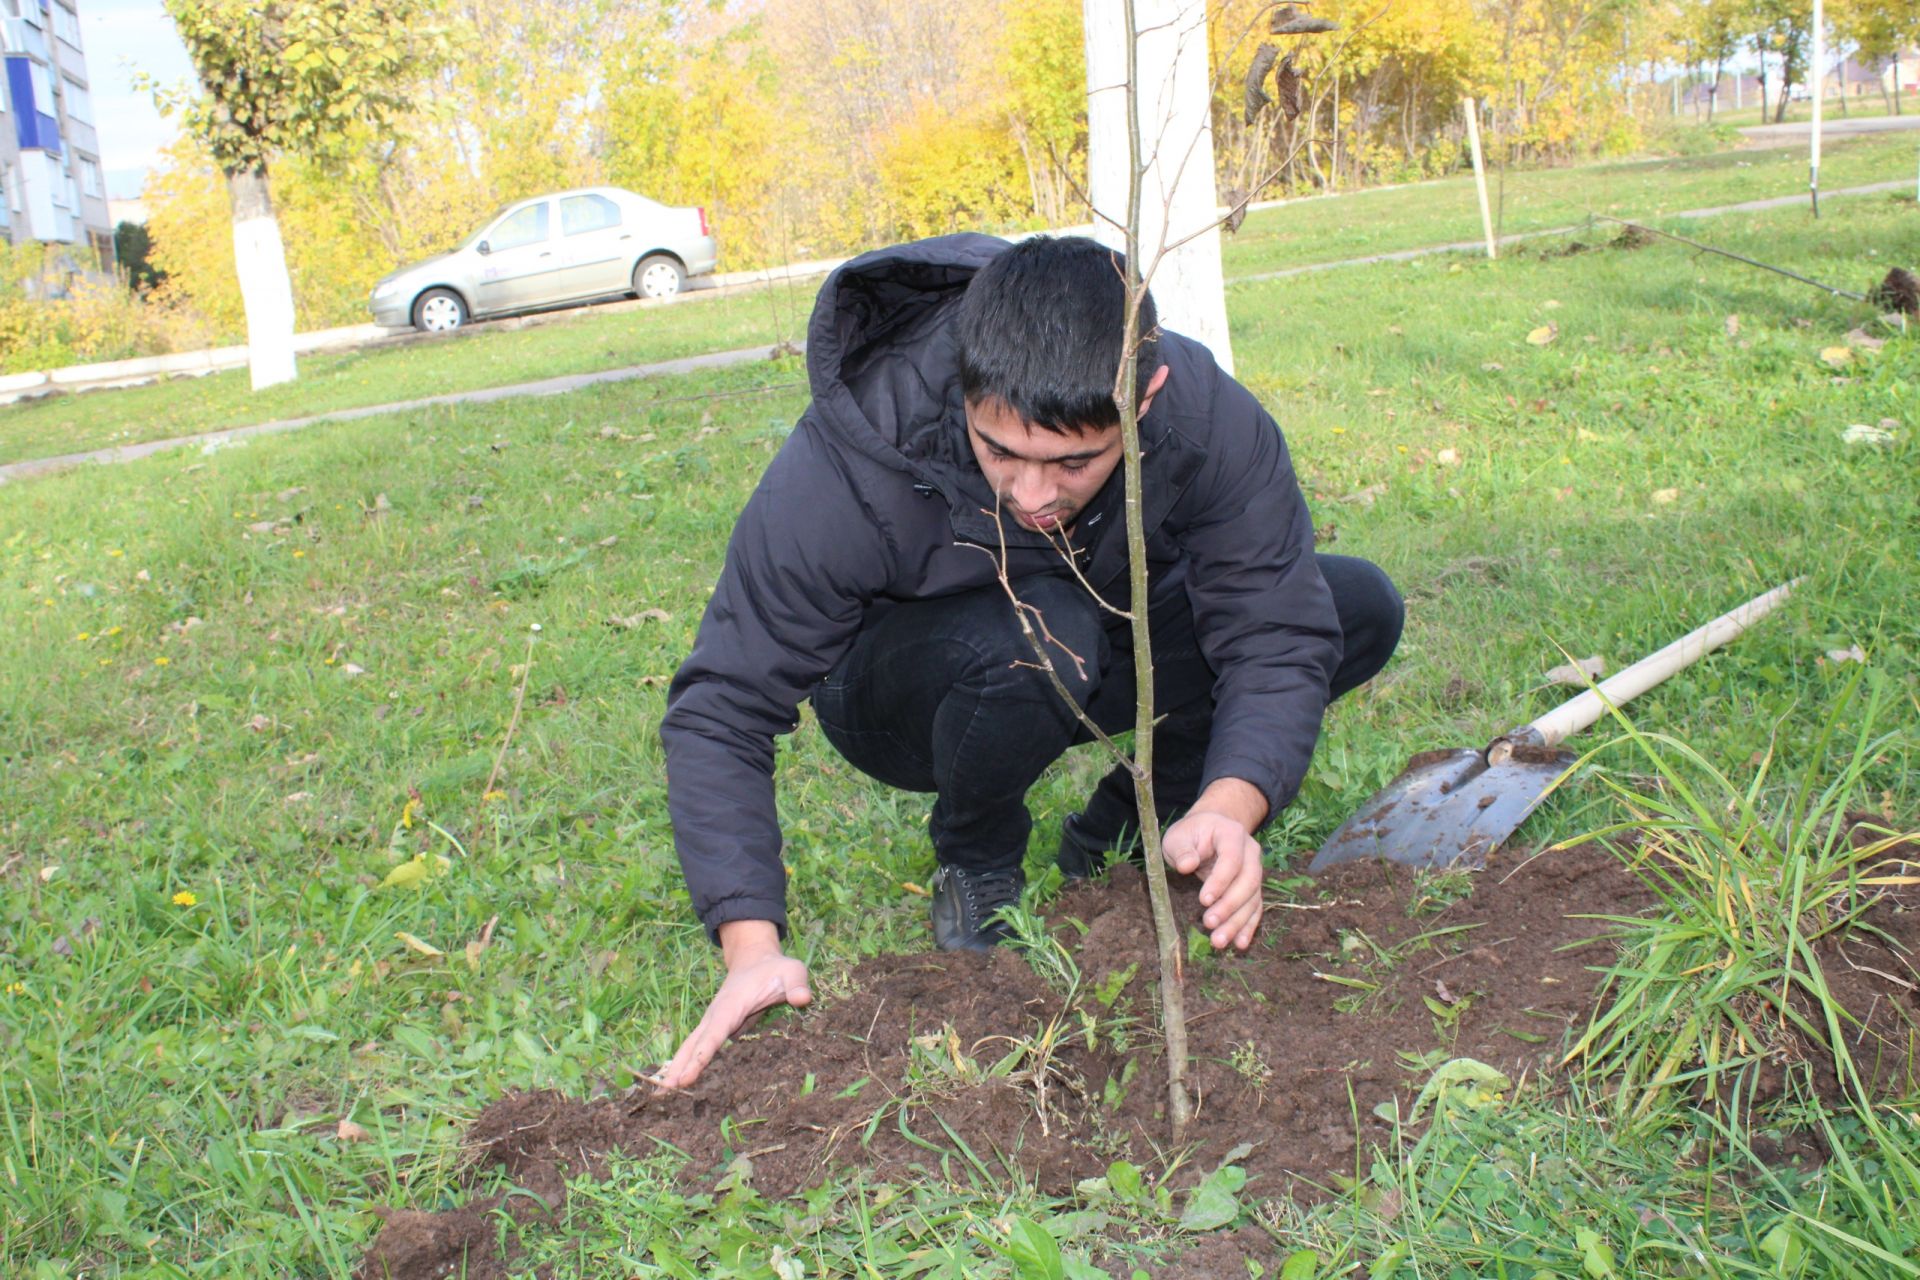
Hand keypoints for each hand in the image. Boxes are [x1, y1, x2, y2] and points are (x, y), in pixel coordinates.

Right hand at [655, 921, 810, 1089]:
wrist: (756, 959)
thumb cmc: (776, 968)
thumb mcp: (792, 972)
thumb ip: (797, 984)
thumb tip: (803, 999)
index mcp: (731, 1006)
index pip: (714, 1034)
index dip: (701, 1056)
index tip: (685, 1078)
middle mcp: (716, 1016)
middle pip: (694, 1044)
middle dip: (678, 1067)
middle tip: (663, 1092)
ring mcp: (713, 1022)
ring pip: (691, 1046)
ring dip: (677, 1067)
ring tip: (661, 1092)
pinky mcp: (716, 1029)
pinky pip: (698, 1048)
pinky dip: (686, 1063)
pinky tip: (676, 1082)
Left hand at [1162, 807, 1264, 952]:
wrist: (1210, 829)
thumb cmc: (1191, 834)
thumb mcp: (1179, 836)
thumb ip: (1182, 849)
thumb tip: (1187, 865)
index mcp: (1232, 834)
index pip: (1232, 859)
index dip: (1220, 880)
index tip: (1204, 900)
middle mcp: (1251, 852)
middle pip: (1248, 881)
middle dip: (1229, 905)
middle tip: (1209, 923)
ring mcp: (1255, 870)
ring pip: (1253, 899)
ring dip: (1237, 922)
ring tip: (1218, 941)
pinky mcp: (1253, 888)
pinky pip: (1255, 908)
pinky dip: (1248, 927)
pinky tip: (1239, 944)